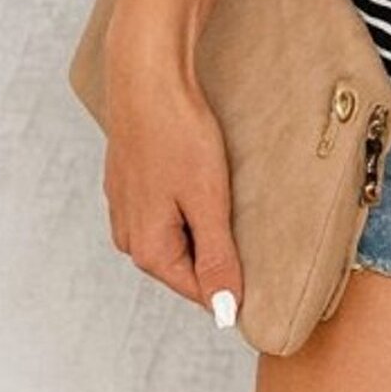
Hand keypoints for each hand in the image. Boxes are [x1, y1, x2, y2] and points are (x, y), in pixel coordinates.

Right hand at [103, 43, 244, 331]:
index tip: (264, 261)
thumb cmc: (178, 134)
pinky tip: (202, 174)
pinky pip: (167, 208)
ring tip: (224, 190)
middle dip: (219, 248)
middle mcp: (130, 237)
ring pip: (178, 233)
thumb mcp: (207, 202)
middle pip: (188, 263)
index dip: (235, 280)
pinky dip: (188, 199)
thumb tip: (225, 314)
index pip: (200, 291)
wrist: (148, 78)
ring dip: (204, 221)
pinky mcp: (131, 183)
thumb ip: (216, 260)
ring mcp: (126, 208)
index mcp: (148, 250)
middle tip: (246, 214)